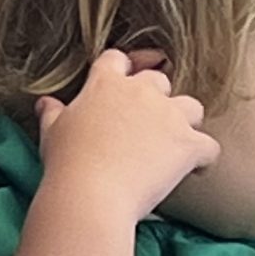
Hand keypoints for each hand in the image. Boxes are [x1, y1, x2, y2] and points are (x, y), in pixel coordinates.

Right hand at [35, 51, 218, 224]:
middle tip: (147, 127)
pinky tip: (196, 170)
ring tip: (175, 145)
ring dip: (185, 123)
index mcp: (106, 84)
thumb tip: (45, 103)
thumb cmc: (66, 165)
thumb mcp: (52, 134)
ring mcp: (168, 116)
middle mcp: (141, 92)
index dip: (122, 72)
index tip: (122, 89)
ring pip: (191, 107)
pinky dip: (204, 158)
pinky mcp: (187, 144)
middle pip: (159, 81)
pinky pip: (209, 146)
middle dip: (156, 101)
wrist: (90, 195)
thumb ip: (53, 114)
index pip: (117, 60)